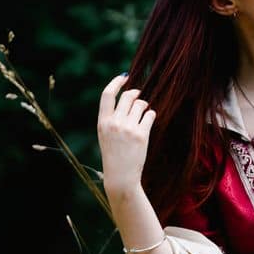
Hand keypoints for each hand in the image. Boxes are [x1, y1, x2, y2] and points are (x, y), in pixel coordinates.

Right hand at [98, 74, 156, 196]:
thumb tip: (128, 96)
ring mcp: (128, 128)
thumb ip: (112, 117)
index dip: (116, 82)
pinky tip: (149, 119)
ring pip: (141, 105)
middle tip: (139, 96)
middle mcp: (114, 123)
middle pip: (127, 97)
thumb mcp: (106, 134)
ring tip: (144, 113)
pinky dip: (151, 115)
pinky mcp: (141, 135)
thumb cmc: (114, 155)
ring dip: (144, 106)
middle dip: (136, 94)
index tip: (125, 77)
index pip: (107, 94)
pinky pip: (150, 115)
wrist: (120, 176)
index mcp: (102, 122)